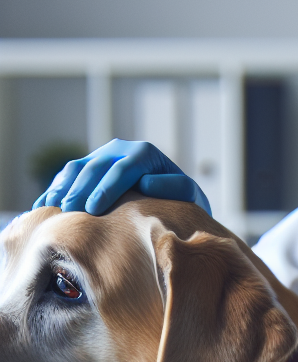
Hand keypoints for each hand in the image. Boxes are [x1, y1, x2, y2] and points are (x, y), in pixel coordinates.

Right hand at [33, 139, 210, 216]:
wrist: (174, 198)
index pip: (122, 169)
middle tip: (69, 212)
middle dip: (80, 189)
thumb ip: (175, 187)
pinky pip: (68, 175)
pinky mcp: (89, 167)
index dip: (106, 188)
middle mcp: (121, 149)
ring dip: (63, 187)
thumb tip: (146, 182)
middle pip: (95, 167)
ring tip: (53, 209)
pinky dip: (55, 189)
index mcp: (145, 153)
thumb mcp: (189, 195)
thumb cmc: (182, 200)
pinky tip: (45, 205)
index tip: (94, 209)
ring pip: (76, 168)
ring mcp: (102, 156)